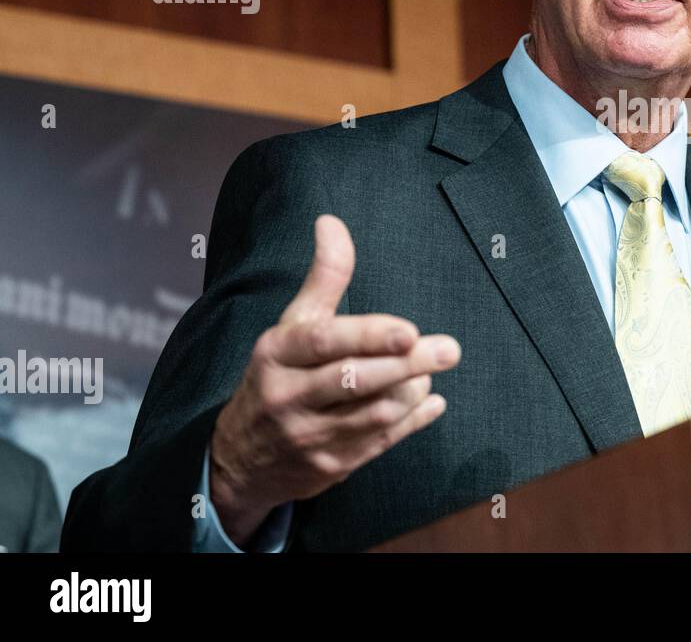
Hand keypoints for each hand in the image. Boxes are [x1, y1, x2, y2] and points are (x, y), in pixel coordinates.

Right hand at [209, 214, 459, 545]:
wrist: (241, 459)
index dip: (368, 336)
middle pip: (354, 380)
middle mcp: (288, 397)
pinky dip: (412, 422)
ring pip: (373, 415)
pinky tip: (431, 402)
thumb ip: (323, 278)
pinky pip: (380, 444)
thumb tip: (332, 222)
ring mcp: (308, 438)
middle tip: (448, 349)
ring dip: (410, 392)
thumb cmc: (278, 375)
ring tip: (429, 373)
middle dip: (407, 365)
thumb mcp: (292, 326)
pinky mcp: (329, 468)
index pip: (324, 342)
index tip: (409, 331)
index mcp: (277, 354)